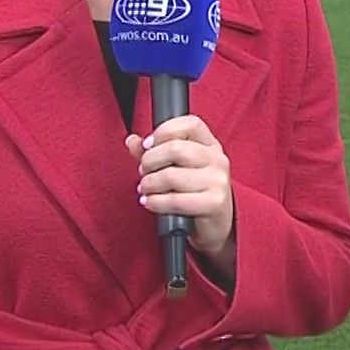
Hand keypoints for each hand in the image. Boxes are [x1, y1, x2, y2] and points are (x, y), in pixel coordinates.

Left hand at [125, 114, 235, 266]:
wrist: (217, 225)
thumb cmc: (195, 193)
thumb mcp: (178, 168)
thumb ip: (154, 152)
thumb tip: (132, 140)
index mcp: (210, 145)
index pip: (190, 124)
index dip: (164, 131)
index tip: (147, 145)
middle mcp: (217, 159)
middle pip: (175, 149)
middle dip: (150, 161)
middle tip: (143, 171)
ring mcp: (218, 181)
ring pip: (171, 175)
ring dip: (149, 184)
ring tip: (145, 189)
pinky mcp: (214, 202)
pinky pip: (175, 200)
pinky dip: (155, 202)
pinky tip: (149, 202)